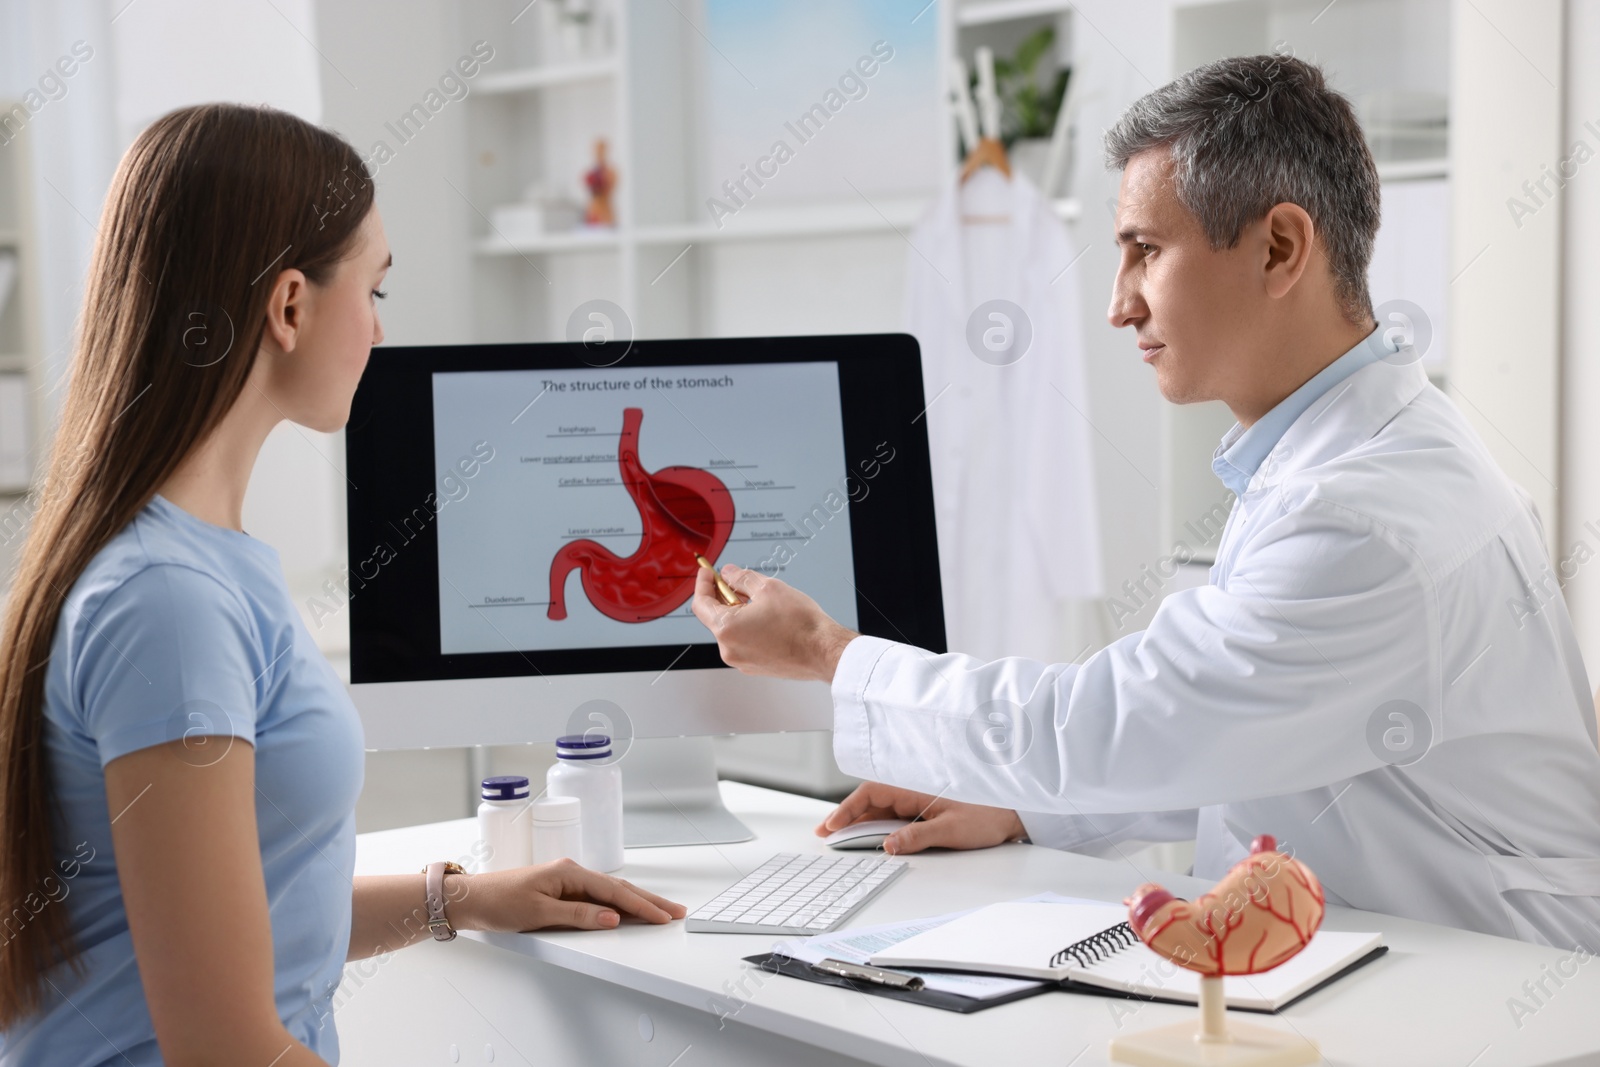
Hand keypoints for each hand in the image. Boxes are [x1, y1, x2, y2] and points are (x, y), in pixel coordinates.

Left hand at [451, 858, 687, 931]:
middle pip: (619, 888)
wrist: (470, 899)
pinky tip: (627, 911)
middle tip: (675, 911)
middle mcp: (571, 873)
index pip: (614, 892)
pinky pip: (597, 897)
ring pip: (610, 892)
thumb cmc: (498, 902)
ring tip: (661, 910)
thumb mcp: (538, 913)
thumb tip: (612, 918)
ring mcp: (567, 881)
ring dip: (636, 902)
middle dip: (649, 900)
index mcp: (569, 873)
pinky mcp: (561, 891)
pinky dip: (617, 905)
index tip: (663, 916)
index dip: (641, 905)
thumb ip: (578, 915)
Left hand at [690, 562, 857, 682]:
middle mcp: (730, 649)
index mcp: (727, 629)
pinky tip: (765, 618)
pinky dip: (747, 628)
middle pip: (714, 618)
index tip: (707, 573)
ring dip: (737, 612)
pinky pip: (743, 643)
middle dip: (723, 597)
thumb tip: (729, 574)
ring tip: (758, 601)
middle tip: (736, 582)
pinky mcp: (755, 667)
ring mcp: (742, 661)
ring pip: (731, 630)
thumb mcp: (768, 588)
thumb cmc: (801, 624)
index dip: (703, 584)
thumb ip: (741, 578)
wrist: (824, 651)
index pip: (700, 604)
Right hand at [816, 782, 1025, 854]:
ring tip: (840, 838)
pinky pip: (895, 815)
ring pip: (881, 809)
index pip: (871, 793)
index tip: (831, 825)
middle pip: (871, 802)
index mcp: (915, 787)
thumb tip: (889, 845)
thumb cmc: (988, 814)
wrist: (1014, 813)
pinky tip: (869, 837)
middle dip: (847, 817)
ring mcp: (918, 800)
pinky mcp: (925, 809)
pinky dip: (878, 826)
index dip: (847, 809)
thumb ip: (918, 837)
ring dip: (861, 822)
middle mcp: (914, 790)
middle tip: (826, 835)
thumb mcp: (951, 829)